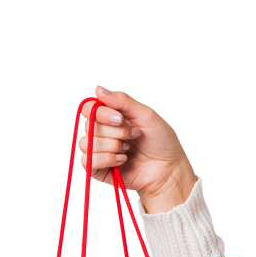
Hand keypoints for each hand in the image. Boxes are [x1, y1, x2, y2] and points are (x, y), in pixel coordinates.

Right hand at [77, 83, 196, 212]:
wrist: (169, 169)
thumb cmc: (162, 141)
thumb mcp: (147, 114)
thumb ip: (123, 99)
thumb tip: (97, 87)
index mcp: (110, 115)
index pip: (88, 107)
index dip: (101, 112)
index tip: (121, 119)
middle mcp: (100, 130)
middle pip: (88, 124)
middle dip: (115, 131)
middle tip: (135, 135)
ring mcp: (97, 150)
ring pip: (86, 142)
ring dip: (112, 145)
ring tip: (129, 149)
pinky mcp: (96, 168)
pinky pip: (87, 160)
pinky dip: (107, 159)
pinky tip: (123, 160)